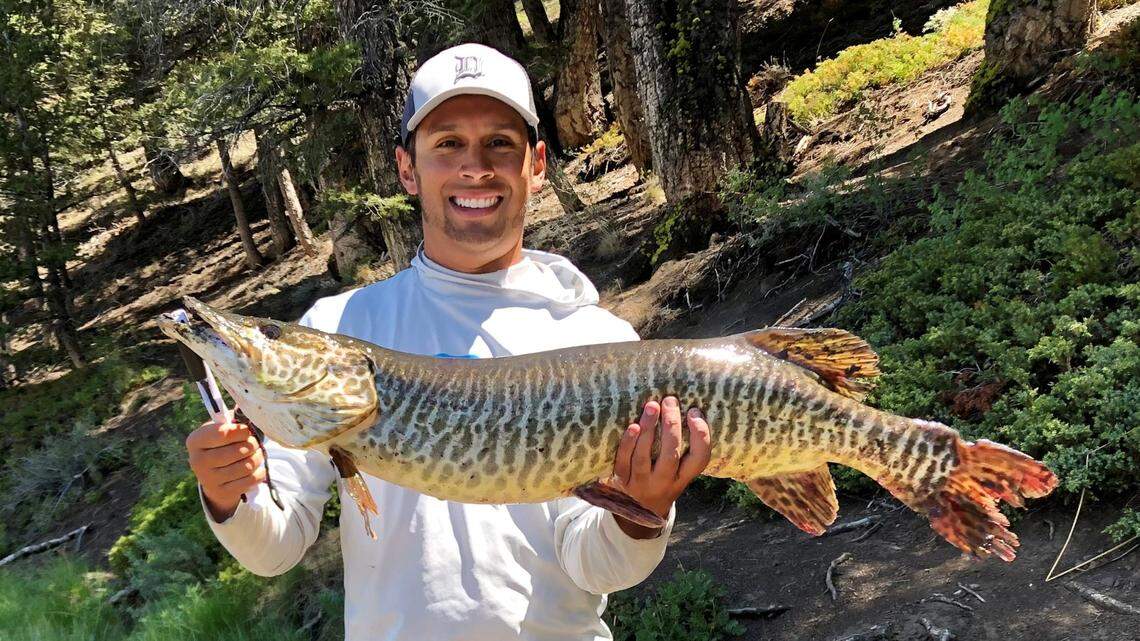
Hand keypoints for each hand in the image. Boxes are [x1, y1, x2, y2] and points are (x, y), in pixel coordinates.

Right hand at [186, 415, 264, 521]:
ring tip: (257, 454)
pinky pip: (250, 480)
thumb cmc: (221, 445)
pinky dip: (259, 472)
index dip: (241, 430)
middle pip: (238, 451)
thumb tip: (248, 402)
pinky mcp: (221, 492)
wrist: (214, 477)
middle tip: (255, 443)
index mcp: (195, 440)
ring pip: (246, 466)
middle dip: (253, 445)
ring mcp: (208, 479)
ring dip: (258, 458)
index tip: (248, 430)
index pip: (222, 433)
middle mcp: (197, 460)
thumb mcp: (222, 429)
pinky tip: (256, 468)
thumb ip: (234, 417)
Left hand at [611, 396, 711, 538]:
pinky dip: (628, 444)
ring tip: (652, 406)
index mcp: (683, 478)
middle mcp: (664, 482)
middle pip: (670, 455)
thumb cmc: (662, 481)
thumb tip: (684, 406)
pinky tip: (633, 427)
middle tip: (670, 400)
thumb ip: (683, 448)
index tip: (694, 412)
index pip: (699, 458)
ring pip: (644, 457)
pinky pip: (623, 461)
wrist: (638, 515)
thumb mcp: (679, 473)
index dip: (701, 435)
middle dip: (671, 426)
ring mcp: (641, 483)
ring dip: (648, 430)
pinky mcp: (620, 481)